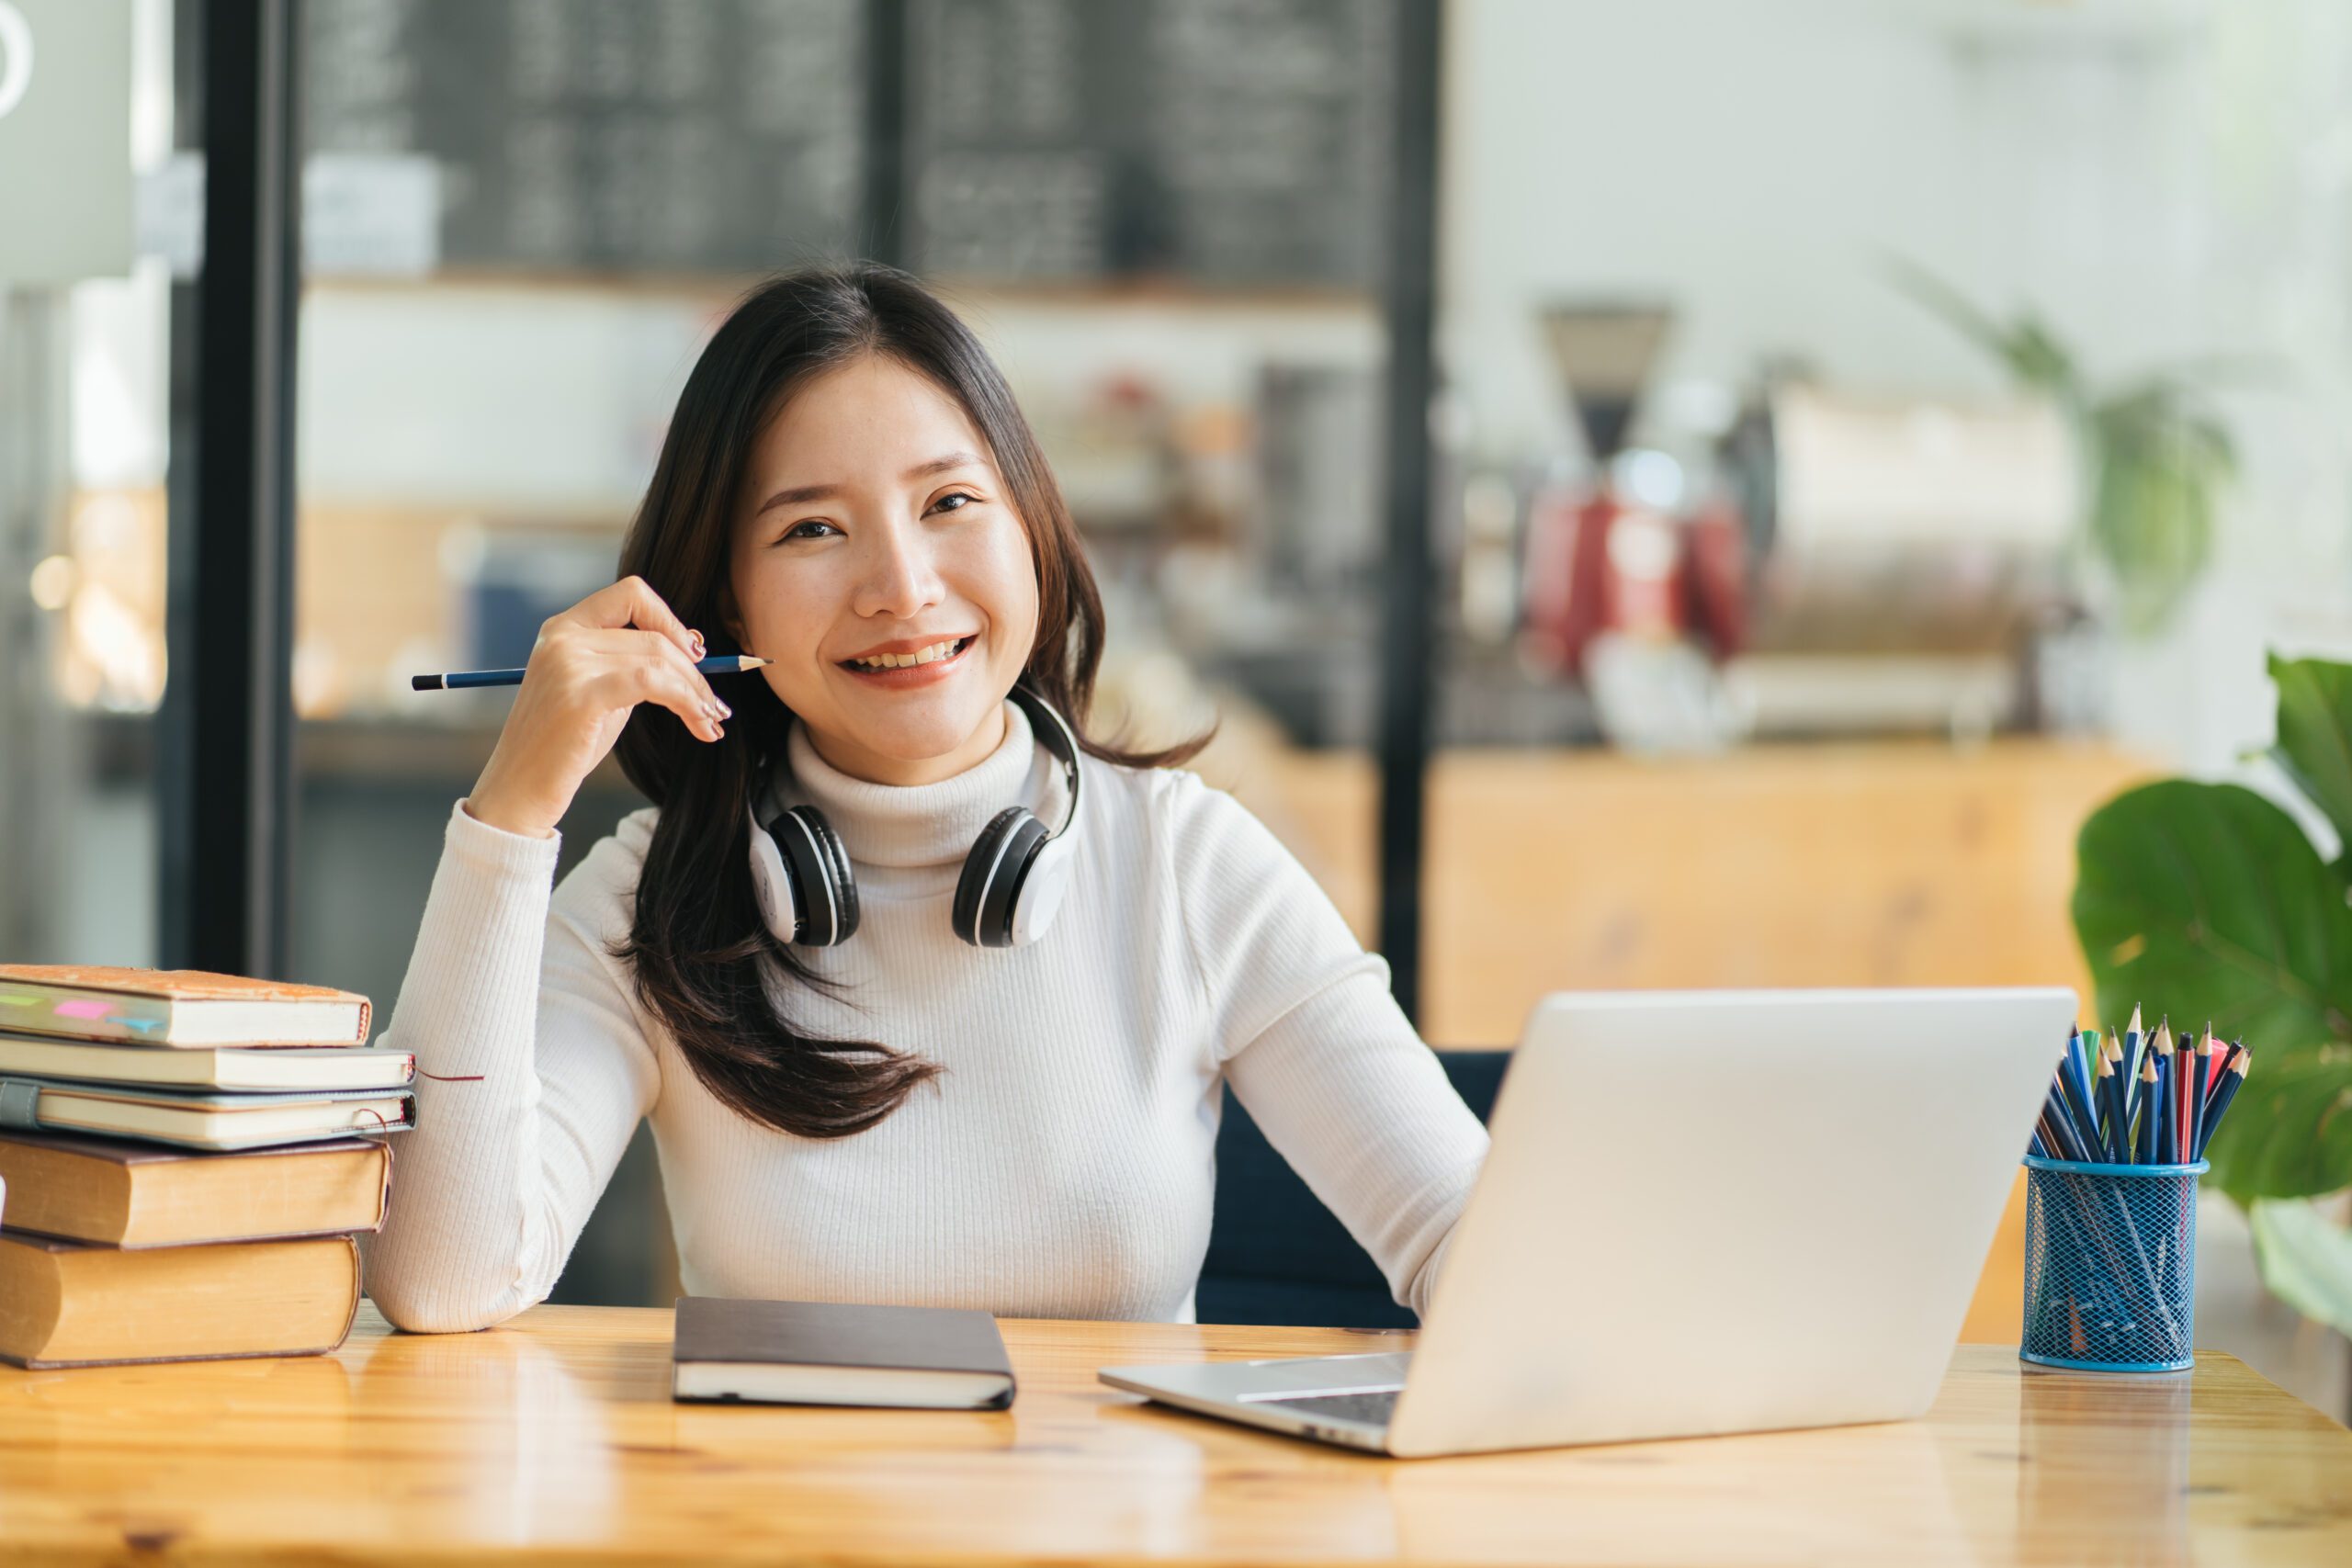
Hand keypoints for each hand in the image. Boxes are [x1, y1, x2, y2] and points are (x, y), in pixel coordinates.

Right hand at [464, 576, 726, 838]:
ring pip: (660, 659)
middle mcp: (562, 636)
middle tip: (715, 706)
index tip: (694, 654)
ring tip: (711, 721)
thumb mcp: (600, 691)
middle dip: (695, 672)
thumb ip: (632, 663)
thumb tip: (691, 643)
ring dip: (697, 692)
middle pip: (654, 634)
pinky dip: (687, 702)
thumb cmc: (563, 745)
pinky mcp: (582, 694)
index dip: (670, 619)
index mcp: (563, 628)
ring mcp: (568, 662)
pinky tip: (700, 725)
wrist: (521, 788)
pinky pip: (654, 683)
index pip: (631, 594)